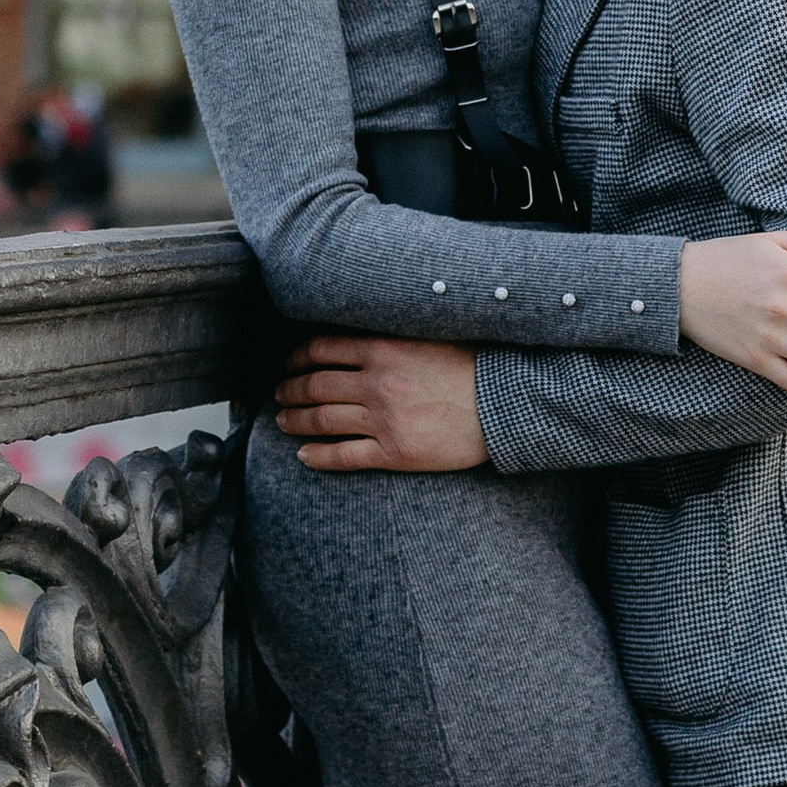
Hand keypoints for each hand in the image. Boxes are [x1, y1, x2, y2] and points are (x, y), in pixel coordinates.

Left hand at [275, 336, 486, 470]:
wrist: (506, 404)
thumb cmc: (475, 366)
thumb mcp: (433, 333)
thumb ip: (396, 333)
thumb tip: (363, 331)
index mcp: (385, 347)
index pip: (324, 348)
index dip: (299, 356)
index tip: (290, 362)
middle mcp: (377, 382)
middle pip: (315, 385)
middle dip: (290, 389)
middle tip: (280, 393)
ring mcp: (384, 419)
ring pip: (322, 419)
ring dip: (295, 420)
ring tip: (283, 421)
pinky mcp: (395, 452)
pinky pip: (345, 456)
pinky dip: (319, 456)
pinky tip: (304, 455)